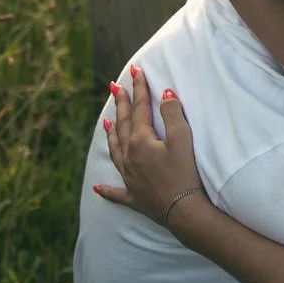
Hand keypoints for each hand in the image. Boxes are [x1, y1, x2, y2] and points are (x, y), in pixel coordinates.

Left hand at [95, 66, 203, 226]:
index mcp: (140, 141)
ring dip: (111, 135)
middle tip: (115, 87)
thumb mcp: (182, 140)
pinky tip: (98, 188)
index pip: (139, 109)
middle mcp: (129, 157)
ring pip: (115, 151)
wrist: (183, 211)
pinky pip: (116, 192)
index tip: (136, 70)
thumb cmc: (185, 174)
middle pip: (122, 125)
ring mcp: (129, 178)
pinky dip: (107, 189)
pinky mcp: (133, 197)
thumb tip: (165, 93)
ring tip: (106, 122)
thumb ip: (173, 114)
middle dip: (120, 104)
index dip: (139, 88)